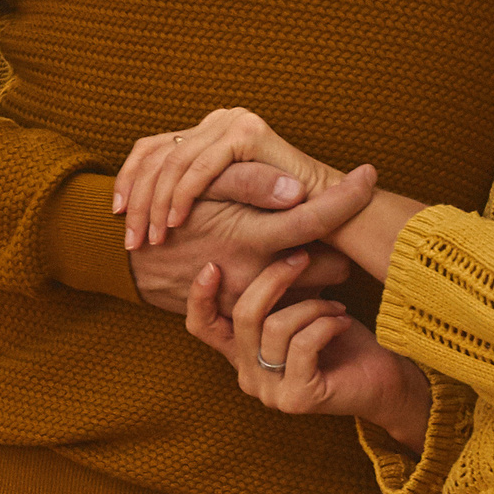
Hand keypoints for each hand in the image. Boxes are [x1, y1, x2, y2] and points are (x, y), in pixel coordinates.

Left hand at [115, 108, 339, 249]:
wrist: (325, 210)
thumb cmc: (271, 216)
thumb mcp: (220, 204)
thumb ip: (190, 196)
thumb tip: (135, 209)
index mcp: (207, 130)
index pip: (152, 148)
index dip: (128, 179)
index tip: (116, 214)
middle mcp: (217, 119)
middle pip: (156, 153)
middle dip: (137, 198)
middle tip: (130, 238)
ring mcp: (232, 122)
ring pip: (173, 162)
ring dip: (156, 204)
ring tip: (152, 237)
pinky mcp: (247, 133)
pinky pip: (201, 167)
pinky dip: (182, 196)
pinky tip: (175, 222)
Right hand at [127, 165, 377, 315]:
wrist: (124, 259)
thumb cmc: (165, 216)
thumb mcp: (201, 190)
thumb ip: (248, 185)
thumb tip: (298, 190)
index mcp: (250, 237)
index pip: (316, 220)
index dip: (348, 198)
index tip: (370, 176)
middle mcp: (255, 275)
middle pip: (326, 266)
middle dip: (337, 248)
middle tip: (337, 227)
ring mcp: (250, 301)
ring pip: (310, 291)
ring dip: (320, 272)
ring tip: (317, 253)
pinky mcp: (243, 318)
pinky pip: (288, 310)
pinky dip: (297, 295)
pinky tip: (297, 279)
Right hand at [185, 250, 432, 450]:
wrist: (382, 381)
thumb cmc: (340, 338)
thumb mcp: (299, 306)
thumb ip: (273, 292)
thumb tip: (262, 246)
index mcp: (242, 353)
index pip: (202, 327)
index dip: (199, 296)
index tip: (213, 264)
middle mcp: (248, 376)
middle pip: (244, 314)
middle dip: (274, 277)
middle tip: (303, 258)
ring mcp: (270, 392)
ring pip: (276, 327)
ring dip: (313, 305)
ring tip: (337, 306)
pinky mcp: (297, 399)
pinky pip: (304, 344)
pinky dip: (327, 324)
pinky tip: (344, 322)